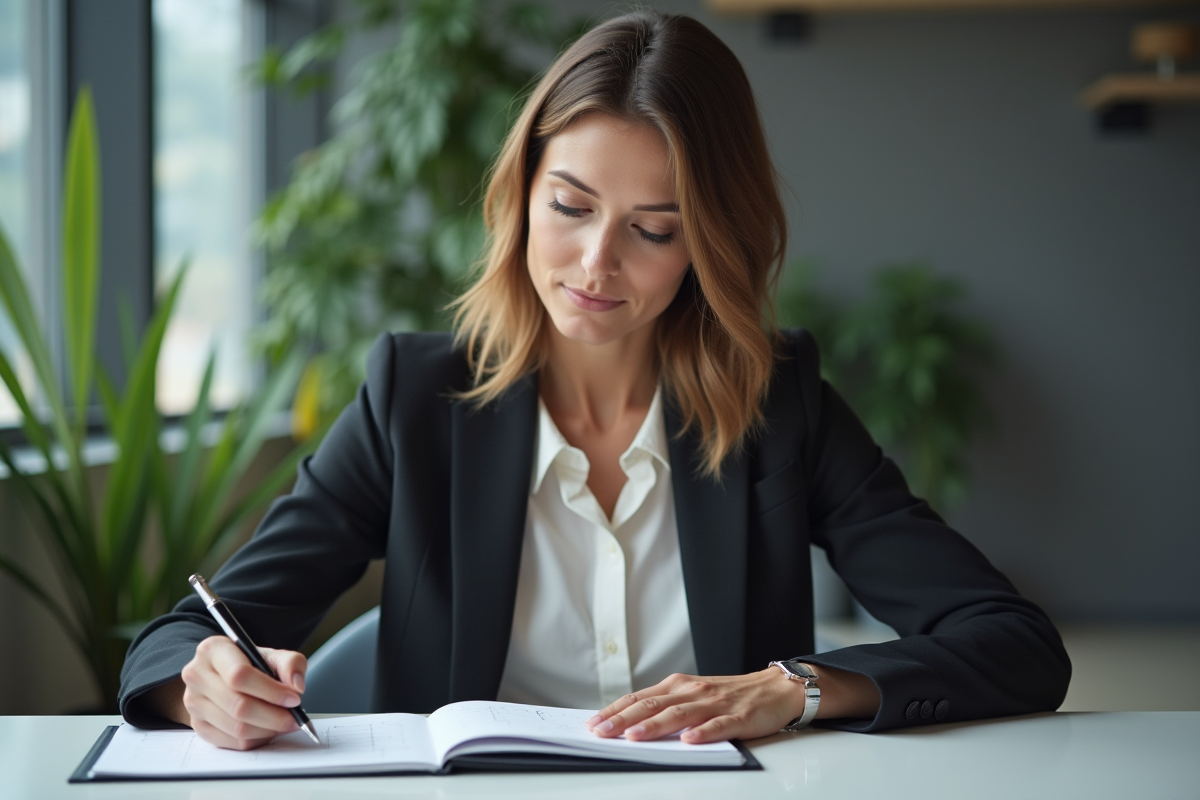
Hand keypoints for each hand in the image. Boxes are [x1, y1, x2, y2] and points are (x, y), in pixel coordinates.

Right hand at [178, 636, 308, 749]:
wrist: (222, 676)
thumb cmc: (248, 664)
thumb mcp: (271, 655)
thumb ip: (291, 663)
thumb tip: (296, 686)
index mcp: (213, 650)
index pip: (240, 676)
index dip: (271, 691)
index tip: (294, 698)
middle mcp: (197, 675)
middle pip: (239, 706)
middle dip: (274, 716)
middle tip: (294, 718)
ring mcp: (194, 703)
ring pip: (236, 728)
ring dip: (267, 730)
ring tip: (283, 723)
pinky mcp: (198, 726)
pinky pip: (233, 742)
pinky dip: (256, 739)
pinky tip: (267, 729)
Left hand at [585, 669, 806, 744]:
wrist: (774, 689)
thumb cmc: (729, 696)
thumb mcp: (692, 696)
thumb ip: (665, 707)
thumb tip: (628, 724)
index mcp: (678, 686)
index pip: (639, 698)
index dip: (615, 711)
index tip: (593, 724)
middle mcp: (693, 691)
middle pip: (653, 705)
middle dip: (624, 719)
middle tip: (601, 732)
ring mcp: (715, 704)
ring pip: (680, 714)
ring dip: (655, 725)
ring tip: (635, 737)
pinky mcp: (739, 717)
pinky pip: (719, 725)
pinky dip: (703, 732)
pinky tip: (690, 740)